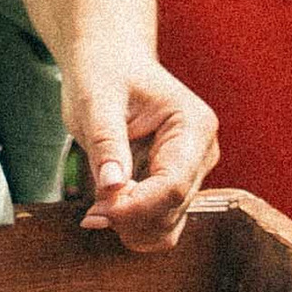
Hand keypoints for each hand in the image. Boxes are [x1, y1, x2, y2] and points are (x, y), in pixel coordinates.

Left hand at [68, 57, 219, 253]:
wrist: (109, 64)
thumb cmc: (104, 74)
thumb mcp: (97, 101)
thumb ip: (106, 143)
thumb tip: (113, 186)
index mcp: (193, 125)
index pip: (173, 184)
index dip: (135, 206)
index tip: (96, 213)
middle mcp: (201, 153)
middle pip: (171, 210)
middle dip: (128, 217)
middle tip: (89, 211)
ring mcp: (190, 174)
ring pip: (168, 227)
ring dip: (130, 227)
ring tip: (97, 206)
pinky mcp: (173, 189)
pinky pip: (159, 226)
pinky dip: (132, 227)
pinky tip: (107, 209)